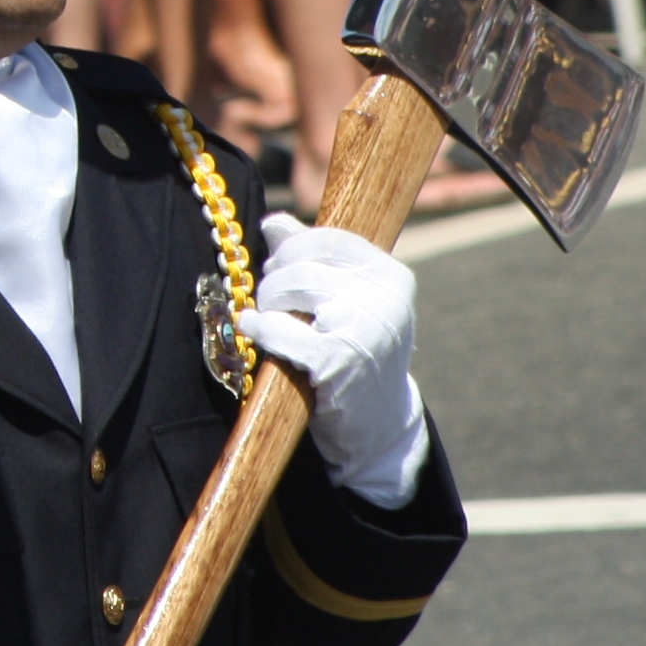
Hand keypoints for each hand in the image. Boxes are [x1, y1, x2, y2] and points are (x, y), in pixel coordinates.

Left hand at [238, 213, 431, 509]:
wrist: (376, 423)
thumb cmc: (352, 352)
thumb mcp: (343, 300)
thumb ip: (311, 258)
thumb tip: (274, 221)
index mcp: (391, 275)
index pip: (326, 238)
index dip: (291, 250)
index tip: (279, 269)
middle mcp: (386, 297)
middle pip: (302, 263)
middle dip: (273, 281)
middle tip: (269, 303)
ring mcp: (367, 327)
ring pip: (292, 288)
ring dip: (267, 305)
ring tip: (270, 322)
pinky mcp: (341, 360)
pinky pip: (281, 329)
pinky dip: (261, 330)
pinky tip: (254, 331)